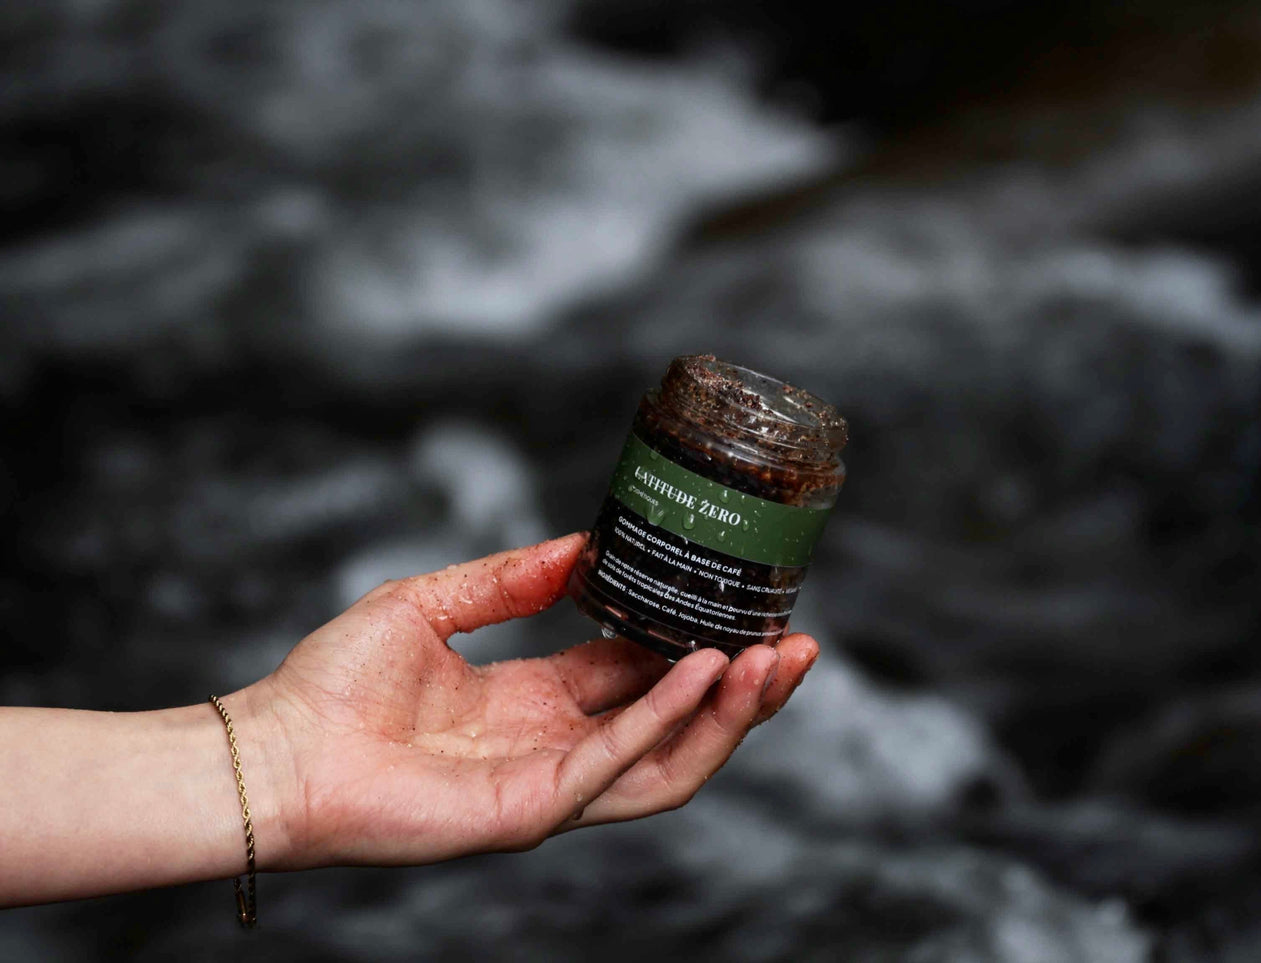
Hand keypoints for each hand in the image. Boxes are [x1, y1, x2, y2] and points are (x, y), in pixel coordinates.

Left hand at [232, 533, 819, 869]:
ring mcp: (551, 785)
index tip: (747, 609)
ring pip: (670, 759)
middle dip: (744, 689)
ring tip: (778, 662)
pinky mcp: (533, 809)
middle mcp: (558, 746)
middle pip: (676, 724)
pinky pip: (617, 764)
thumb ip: (512, 579)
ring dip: (730, 715)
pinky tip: (702, 672)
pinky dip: (665, 718)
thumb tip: (585, 543)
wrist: (275, 748)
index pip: (641, 675)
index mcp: (538, 700)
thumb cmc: (335, 684)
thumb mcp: (434, 604)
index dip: (698, 647)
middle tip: (799, 643)